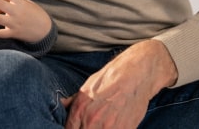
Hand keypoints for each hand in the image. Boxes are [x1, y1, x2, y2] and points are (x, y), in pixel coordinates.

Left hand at [62, 40, 177, 128]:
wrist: (136, 75)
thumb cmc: (112, 78)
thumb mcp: (87, 86)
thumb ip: (73, 101)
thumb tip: (62, 106)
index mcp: (79, 109)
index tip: (78, 127)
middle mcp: (91, 120)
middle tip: (92, 125)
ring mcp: (108, 127)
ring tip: (104, 125)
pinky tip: (114, 125)